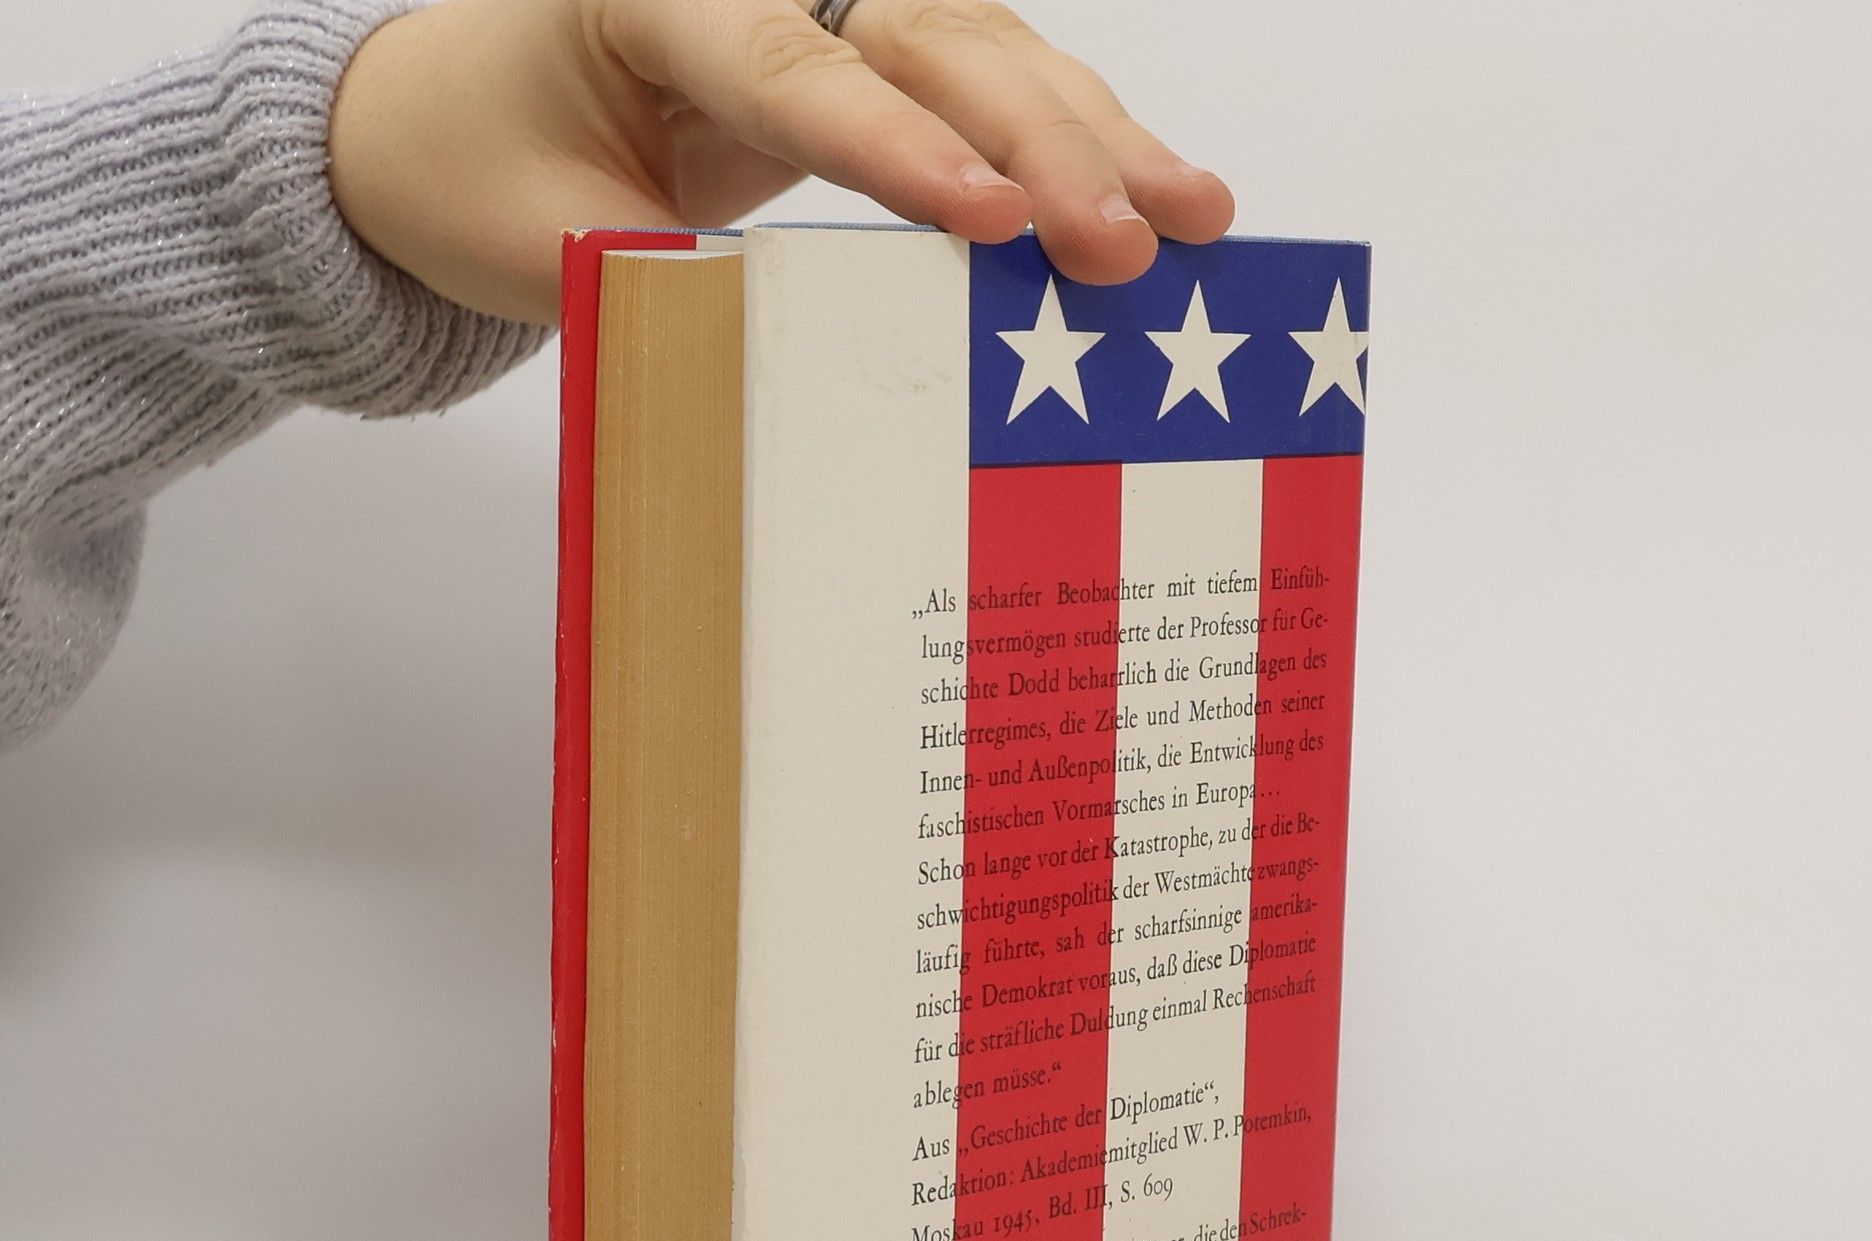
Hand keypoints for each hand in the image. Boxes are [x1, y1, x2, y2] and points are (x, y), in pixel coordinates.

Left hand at [328, 0, 1234, 324]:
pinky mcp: (861, 59)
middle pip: (928, 39)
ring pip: (982, 49)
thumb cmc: (468, 162)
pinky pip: (980, 90)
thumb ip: (651, 272)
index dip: (898, 146)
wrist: (448, 114)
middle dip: (1042, 142)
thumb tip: (793, 348)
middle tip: (1131, 242)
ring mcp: (821, 7)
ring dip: (1093, 134)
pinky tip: (1153, 195)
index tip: (992, 221)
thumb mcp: (530, 235)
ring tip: (1196, 215)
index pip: (791, 68)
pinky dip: (1069, 144)